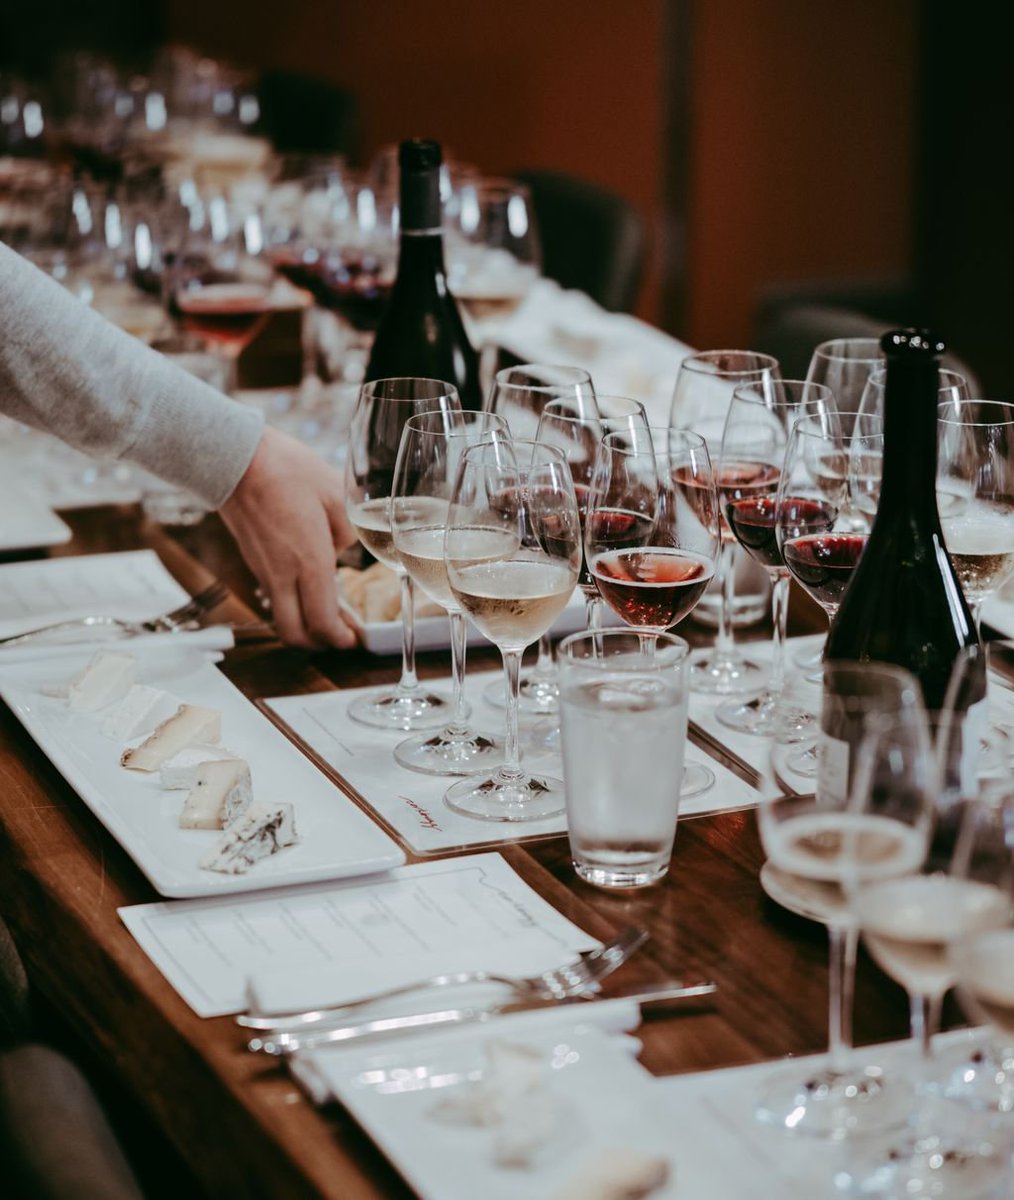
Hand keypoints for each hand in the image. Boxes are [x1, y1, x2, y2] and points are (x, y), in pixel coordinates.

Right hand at [219, 426, 357, 648]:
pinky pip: (274, 595)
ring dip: (305, 625)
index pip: (322, 622)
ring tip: (328, 614)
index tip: (355, 638)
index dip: (340, 640)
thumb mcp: (335, 495)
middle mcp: (283, 574)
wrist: (234, 458)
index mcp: (309, 562)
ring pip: (282, 617)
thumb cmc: (287, 470)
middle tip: (341, 636)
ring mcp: (264, 569)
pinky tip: (308, 586)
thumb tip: (342, 548)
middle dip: (320, 645)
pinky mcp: (253, 559)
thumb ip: (347, 531)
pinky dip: (292, 604)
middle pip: (295, 634)